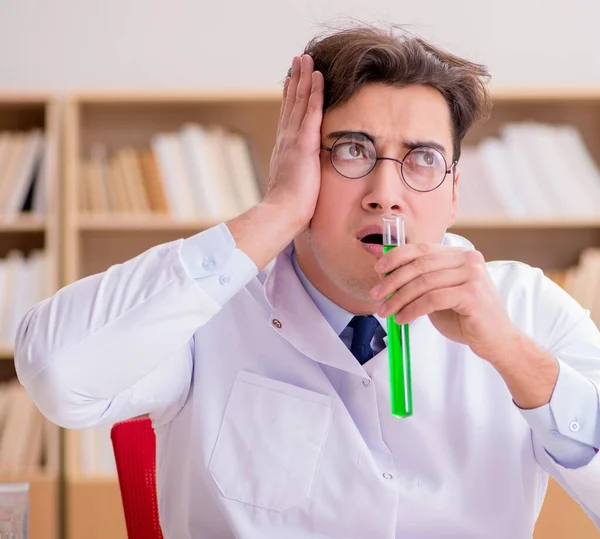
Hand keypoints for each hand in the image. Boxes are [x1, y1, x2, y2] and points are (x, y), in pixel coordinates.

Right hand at [263, 54, 323, 229]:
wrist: (281, 213)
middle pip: (291, 103)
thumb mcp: (295, 187)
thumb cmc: (289, 209)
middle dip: (295, 80)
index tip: (293, 82)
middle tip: (298, 60)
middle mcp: (285, 140)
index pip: (289, 118)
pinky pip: (311, 111)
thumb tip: (304, 180)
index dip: (291, 98)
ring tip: (306, 58)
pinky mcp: (303, 143)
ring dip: (303, 78)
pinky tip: (318, 76)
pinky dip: (314, 92)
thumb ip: (299, 177)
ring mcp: (293, 140)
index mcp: (284, 150)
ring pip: (299, 101)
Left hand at [370, 243, 521, 362]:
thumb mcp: (438, 293)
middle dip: (392, 280)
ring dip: (398, 298)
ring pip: (423, 282)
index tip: (378, 269)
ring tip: (386, 311)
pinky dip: (412, 309)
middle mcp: (468, 259)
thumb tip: (385, 274)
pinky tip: (403, 319)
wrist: (496, 340)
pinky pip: (432, 299)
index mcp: (459, 254)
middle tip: (375, 295)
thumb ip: (419, 281)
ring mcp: (473, 275)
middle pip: (419, 265)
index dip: (396, 257)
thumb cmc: (465, 317)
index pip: (421, 249)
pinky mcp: (473, 294)